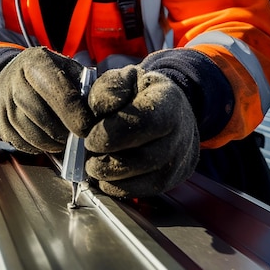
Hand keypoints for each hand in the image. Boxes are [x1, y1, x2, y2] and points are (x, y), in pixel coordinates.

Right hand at [0, 47, 94, 153]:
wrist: (7, 77)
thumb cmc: (47, 75)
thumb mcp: (65, 68)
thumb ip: (82, 85)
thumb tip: (98, 111)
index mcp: (36, 61)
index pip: (58, 91)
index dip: (75, 114)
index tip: (88, 128)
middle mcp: (15, 78)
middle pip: (40, 113)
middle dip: (62, 132)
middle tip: (77, 139)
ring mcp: (2, 99)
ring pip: (28, 130)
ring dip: (50, 142)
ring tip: (64, 142)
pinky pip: (19, 141)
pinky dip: (37, 147)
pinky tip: (48, 142)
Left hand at [85, 65, 198, 197]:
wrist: (169, 107)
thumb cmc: (140, 92)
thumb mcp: (124, 77)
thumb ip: (108, 89)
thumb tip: (96, 114)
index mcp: (169, 100)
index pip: (144, 122)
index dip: (112, 134)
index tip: (89, 137)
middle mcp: (182, 132)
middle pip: (144, 158)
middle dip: (108, 161)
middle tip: (87, 154)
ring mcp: (180, 159)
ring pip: (144, 180)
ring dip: (110, 177)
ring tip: (93, 164)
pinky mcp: (173, 179)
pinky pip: (144, 192)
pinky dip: (118, 188)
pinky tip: (105, 176)